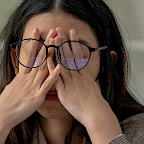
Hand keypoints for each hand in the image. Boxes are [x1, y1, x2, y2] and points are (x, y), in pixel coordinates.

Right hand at [0, 27, 60, 143]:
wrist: (1, 115)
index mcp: (22, 76)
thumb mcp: (12, 88)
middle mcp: (27, 79)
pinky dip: (54, 75)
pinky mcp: (37, 96)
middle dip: (46, 43)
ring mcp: (33, 87)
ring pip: (44, 67)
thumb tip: (20, 76)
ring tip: (58, 42)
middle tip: (52, 30)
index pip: (28, 55)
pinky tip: (60, 66)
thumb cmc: (6, 104)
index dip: (33, 42)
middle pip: (38, 58)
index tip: (37, 30)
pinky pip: (47, 85)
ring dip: (52, 54)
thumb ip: (19, 81)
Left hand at [47, 27, 121, 143]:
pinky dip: (52, 68)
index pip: (78, 54)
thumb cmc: (94, 104)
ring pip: (63, 63)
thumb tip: (85, 74)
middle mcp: (77, 76)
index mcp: (84, 74)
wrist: (96, 114)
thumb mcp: (93, 87)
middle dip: (64, 41)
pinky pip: (57, 78)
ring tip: (53, 38)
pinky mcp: (65, 92)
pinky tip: (48, 59)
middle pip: (70, 55)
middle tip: (59, 29)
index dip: (73, 43)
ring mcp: (71, 83)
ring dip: (58, 50)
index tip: (71, 32)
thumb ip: (87, 79)